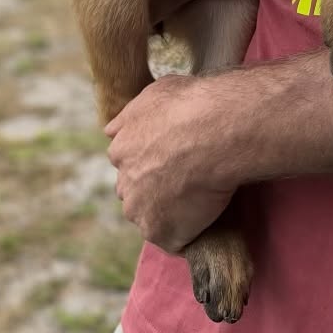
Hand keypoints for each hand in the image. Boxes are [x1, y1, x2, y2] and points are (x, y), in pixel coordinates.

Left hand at [106, 76, 236, 253]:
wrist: (217, 131)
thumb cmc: (193, 106)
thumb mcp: (155, 94)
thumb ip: (133, 114)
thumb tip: (115, 127)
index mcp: (120, 148)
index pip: (128, 161)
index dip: (152, 160)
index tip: (172, 157)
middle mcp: (123, 182)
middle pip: (135, 191)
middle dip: (154, 187)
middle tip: (187, 178)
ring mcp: (140, 210)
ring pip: (151, 217)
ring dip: (170, 212)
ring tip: (202, 200)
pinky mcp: (160, 232)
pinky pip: (175, 239)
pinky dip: (189, 232)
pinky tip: (208, 219)